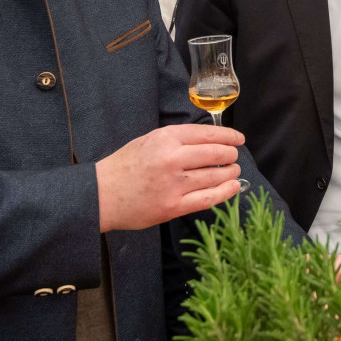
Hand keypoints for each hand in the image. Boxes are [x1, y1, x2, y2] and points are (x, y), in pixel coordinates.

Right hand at [96, 123, 244, 231]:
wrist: (101, 195)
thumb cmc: (125, 166)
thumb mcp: (149, 140)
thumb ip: (177, 140)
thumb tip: (210, 140)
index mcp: (166, 138)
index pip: (208, 134)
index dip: (229, 136)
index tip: (239, 139)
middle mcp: (172, 159)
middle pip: (216, 153)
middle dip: (231, 155)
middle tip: (234, 157)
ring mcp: (174, 184)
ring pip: (215, 176)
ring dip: (230, 173)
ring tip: (233, 171)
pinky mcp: (172, 207)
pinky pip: (208, 199)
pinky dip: (225, 192)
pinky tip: (233, 187)